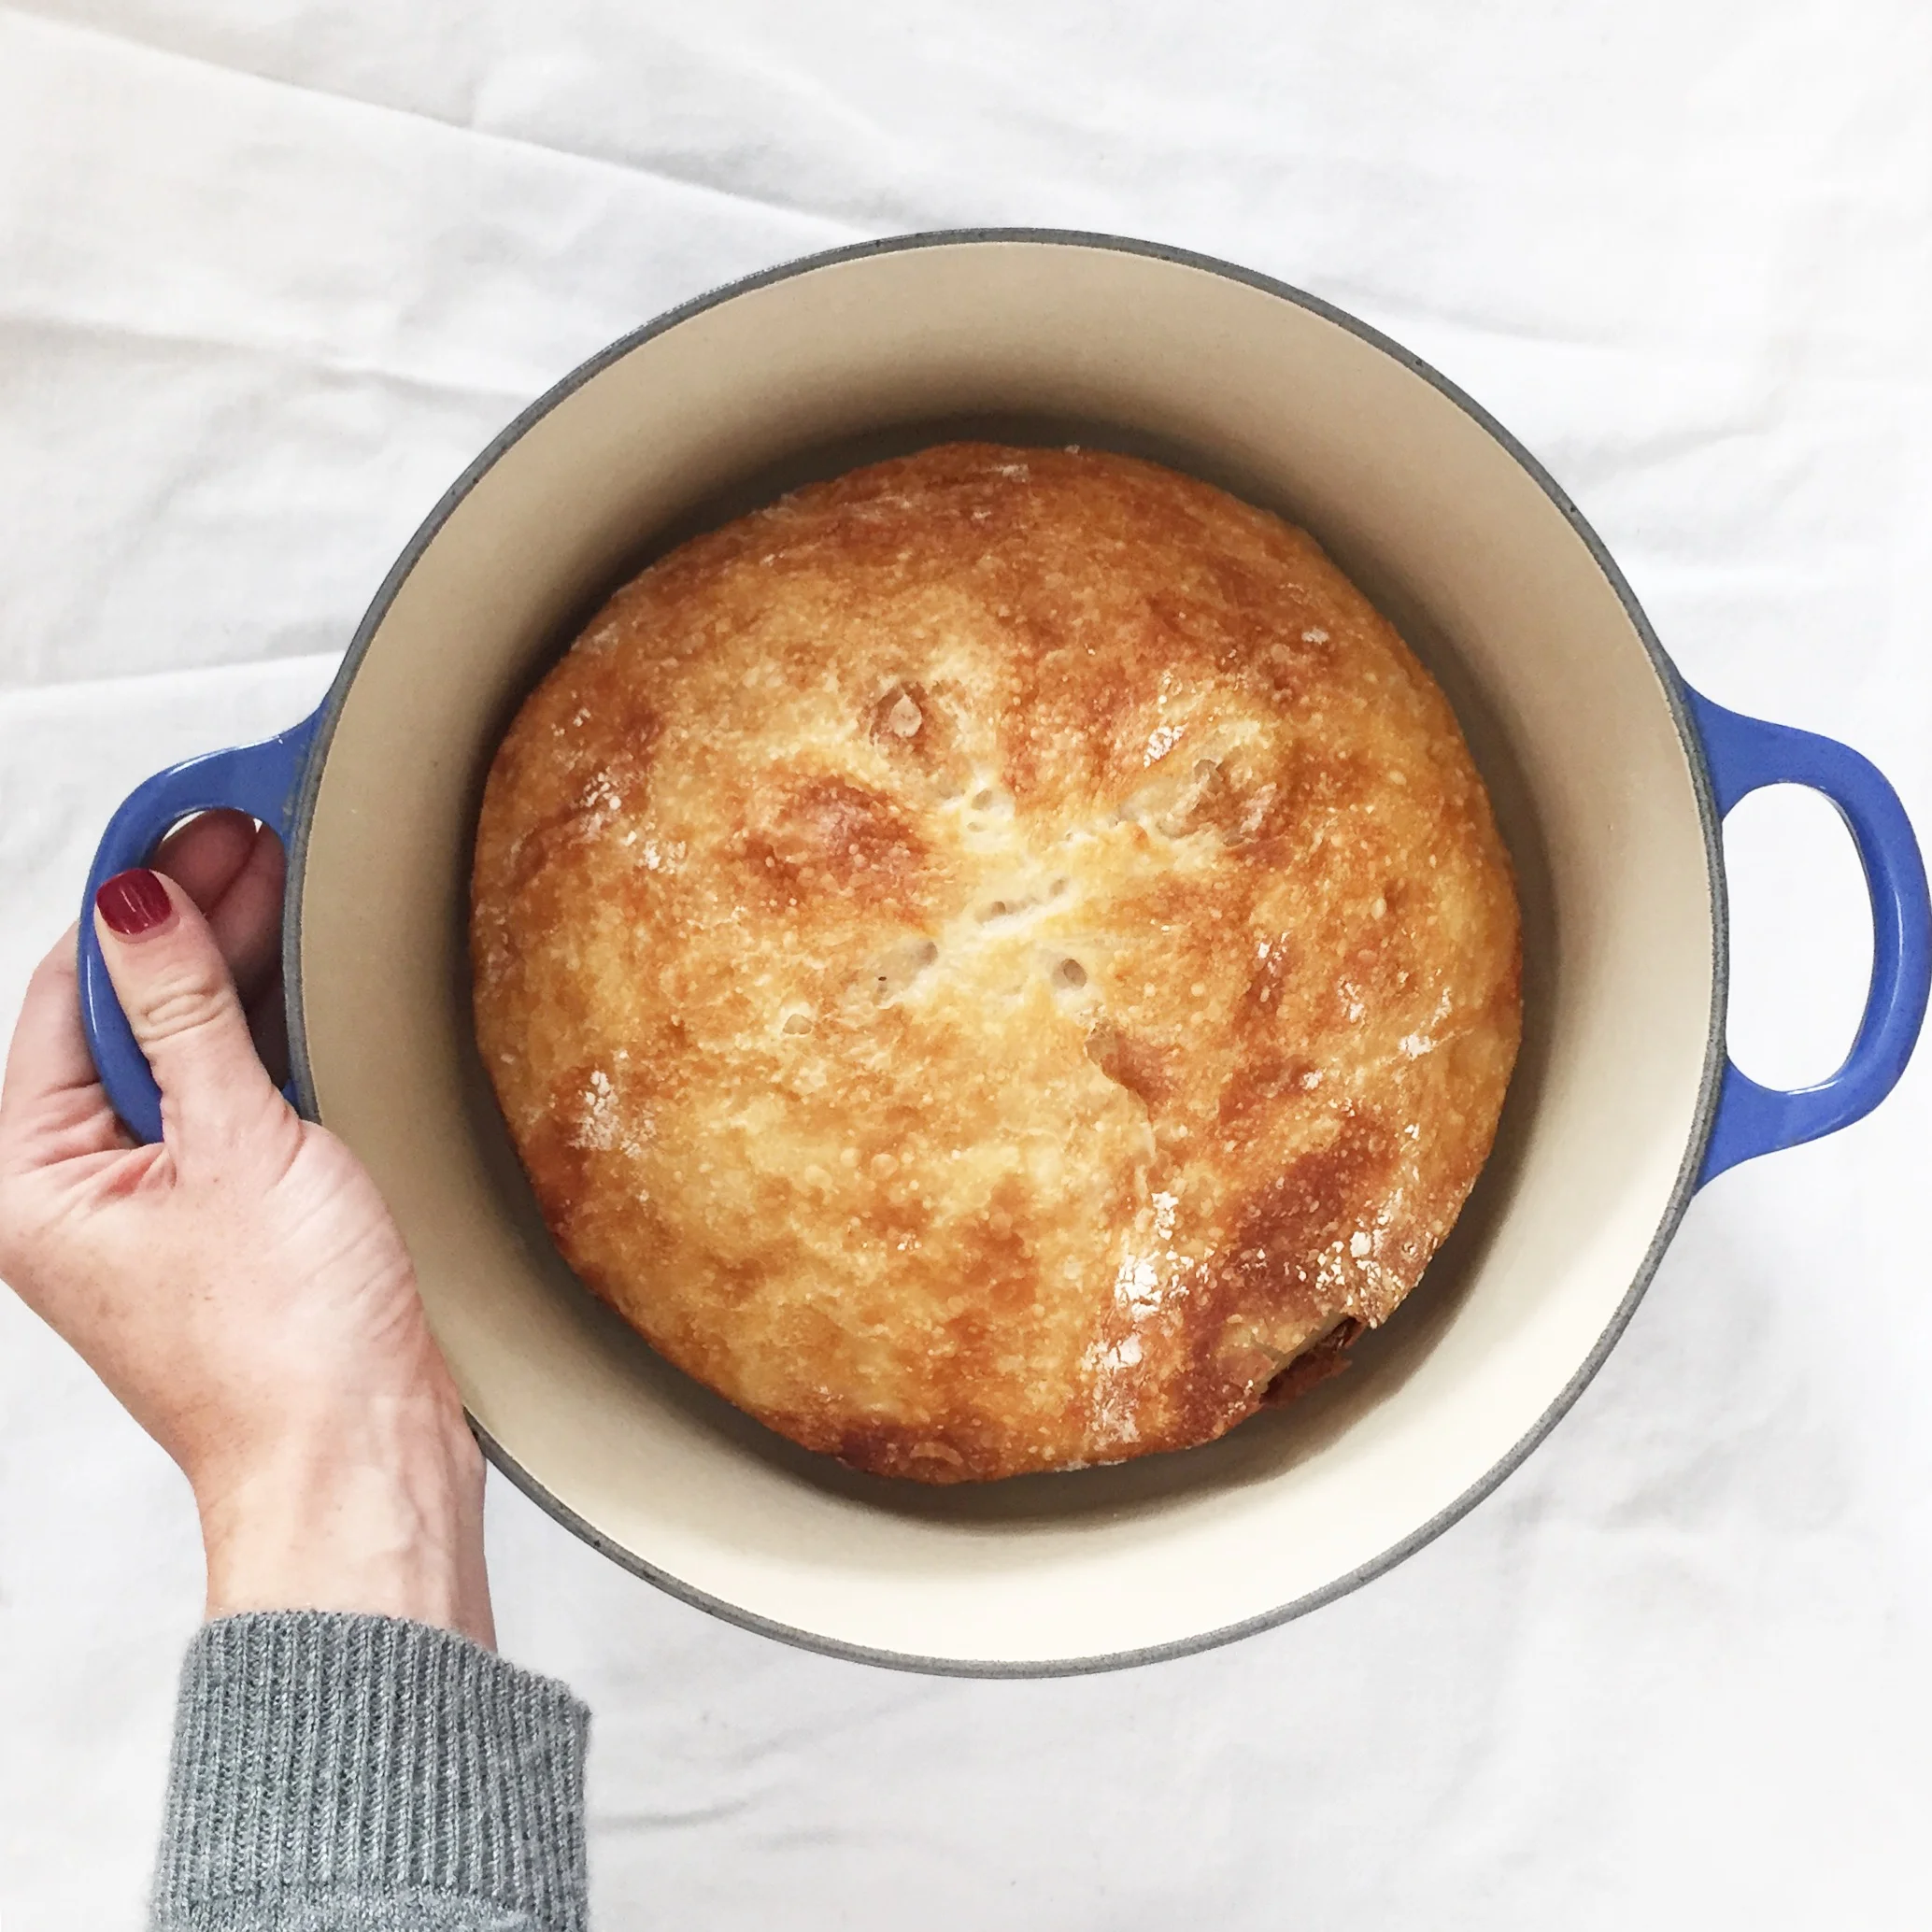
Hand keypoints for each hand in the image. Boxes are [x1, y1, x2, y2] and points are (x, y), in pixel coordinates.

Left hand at [0, 813, 492, 1646]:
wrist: (360, 1462)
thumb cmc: (284, 1350)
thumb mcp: (236, 1147)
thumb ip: (187, 1014)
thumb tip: (137, 902)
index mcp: (33, 1176)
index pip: (66, 992)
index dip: (134, 898)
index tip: (190, 823)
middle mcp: (80, 1186)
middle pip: (126, 1012)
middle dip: (189, 920)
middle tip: (252, 832)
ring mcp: (157, 1200)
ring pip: (184, 1047)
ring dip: (233, 967)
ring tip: (281, 876)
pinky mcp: (232, 1214)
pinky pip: (232, 1095)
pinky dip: (266, 1031)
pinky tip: (300, 974)